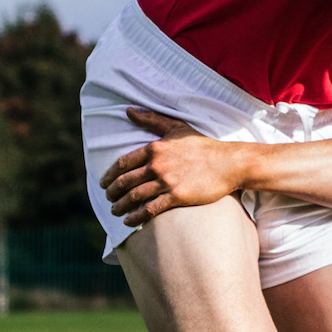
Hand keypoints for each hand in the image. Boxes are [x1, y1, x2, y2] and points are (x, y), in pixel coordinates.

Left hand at [101, 107, 248, 224]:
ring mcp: (167, 181)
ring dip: (120, 206)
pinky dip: (136, 217)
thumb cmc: (202, 145)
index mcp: (155, 148)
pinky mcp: (177, 196)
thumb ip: (151, 119)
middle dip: (112, 192)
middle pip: (125, 182)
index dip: (110, 175)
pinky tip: (129, 221)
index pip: (123, 163)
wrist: (228, 163)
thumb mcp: (176, 128)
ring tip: (115, 211)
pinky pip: (149, 209)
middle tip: (108, 198)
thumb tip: (128, 110)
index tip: (104, 183)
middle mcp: (157, 165)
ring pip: (134, 197)